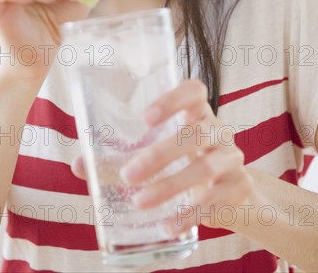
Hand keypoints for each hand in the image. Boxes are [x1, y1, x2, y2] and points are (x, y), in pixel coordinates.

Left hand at [72, 80, 254, 234]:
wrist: (234, 196)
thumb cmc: (186, 165)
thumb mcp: (159, 157)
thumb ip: (120, 159)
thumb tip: (78, 165)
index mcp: (198, 114)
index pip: (195, 91)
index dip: (173, 98)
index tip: (145, 117)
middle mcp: (218, 131)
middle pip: (196, 132)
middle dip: (161, 153)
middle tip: (128, 174)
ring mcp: (232, 159)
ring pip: (206, 166)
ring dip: (171, 185)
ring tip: (141, 202)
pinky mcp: (239, 188)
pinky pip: (217, 200)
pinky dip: (190, 214)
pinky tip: (169, 226)